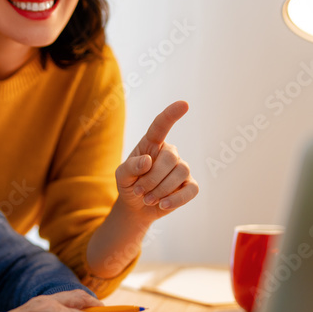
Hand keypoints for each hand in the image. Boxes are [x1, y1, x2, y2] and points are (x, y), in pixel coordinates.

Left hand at [115, 100, 197, 220]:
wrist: (136, 207)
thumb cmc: (129, 184)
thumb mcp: (121, 176)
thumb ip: (130, 167)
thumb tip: (148, 161)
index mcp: (152, 144)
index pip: (161, 125)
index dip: (172, 114)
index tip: (184, 104)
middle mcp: (170, 153)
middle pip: (171, 158)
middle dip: (152, 178)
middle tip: (139, 191)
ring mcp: (182, 169)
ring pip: (181, 173)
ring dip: (161, 190)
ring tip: (148, 199)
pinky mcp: (189, 186)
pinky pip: (191, 190)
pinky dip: (176, 199)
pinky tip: (163, 205)